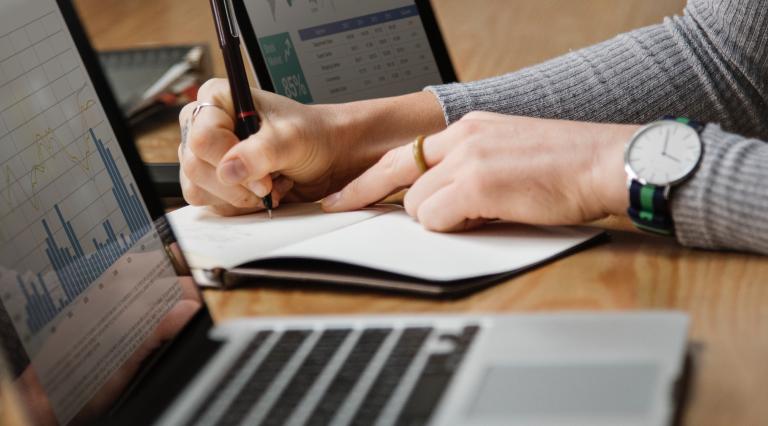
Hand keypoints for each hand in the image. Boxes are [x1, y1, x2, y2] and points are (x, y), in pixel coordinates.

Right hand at [178, 80, 444, 215]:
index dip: (230, 162)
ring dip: (236, 197)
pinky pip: (209, 202)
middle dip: (236, 184)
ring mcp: (206, 155)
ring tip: (268, 186)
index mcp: (217, 99)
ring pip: (197, 187)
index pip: (202, 138)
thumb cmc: (312, 136)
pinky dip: (236, 205)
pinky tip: (260, 193)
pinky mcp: (212, 180)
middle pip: (195, 166)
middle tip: (269, 185)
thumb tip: (229, 170)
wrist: (327, 156)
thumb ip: (261, 152)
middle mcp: (205, 124)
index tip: (263, 176)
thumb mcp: (292, 138)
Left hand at [323, 112, 637, 230]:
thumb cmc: (568, 167)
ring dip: (439, 219)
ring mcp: (469, 158)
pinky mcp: (478, 183)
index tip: (343, 195)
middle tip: (344, 211)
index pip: (404, 152)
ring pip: (417, 204)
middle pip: (399, 177)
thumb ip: (470, 168)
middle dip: (381, 201)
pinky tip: (487, 218)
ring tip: (480, 215)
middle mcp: (463, 136)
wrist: (608, 162)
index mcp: (469, 127)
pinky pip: (436, 219)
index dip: (368, 178)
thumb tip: (442, 199)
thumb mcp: (509, 153)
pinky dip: (453, 227)